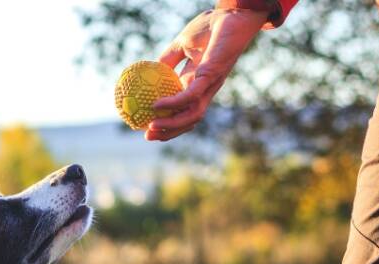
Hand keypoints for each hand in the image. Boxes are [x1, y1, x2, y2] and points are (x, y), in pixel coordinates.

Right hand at [145, 8, 267, 140]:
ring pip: (192, 115)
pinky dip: (174, 104)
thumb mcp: (182, 44)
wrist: (231, 14)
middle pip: (188, 120)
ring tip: (151, 127)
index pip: (184, 110)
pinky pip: (190, 95)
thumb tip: (149, 71)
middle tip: (147, 135)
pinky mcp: (211, 76)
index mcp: (197, 83)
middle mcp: (205, 89)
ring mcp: (209, 85)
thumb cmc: (210, 27)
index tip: (147, 126)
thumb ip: (168, 58)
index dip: (169, 121)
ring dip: (171, 125)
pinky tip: (157, 105)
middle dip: (169, 132)